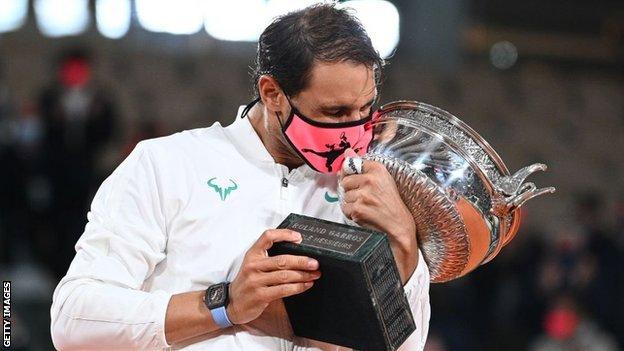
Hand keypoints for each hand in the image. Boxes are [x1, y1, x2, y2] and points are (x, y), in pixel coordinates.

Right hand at [226, 229, 320, 324]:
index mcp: (252, 254)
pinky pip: (283, 290)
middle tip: (315, 263)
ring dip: (303, 275)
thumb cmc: (247, 282)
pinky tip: (306, 285)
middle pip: (282, 260)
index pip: (267, 237)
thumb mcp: (253, 265)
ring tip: (315, 275)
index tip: (299, 237)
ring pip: (285, 276)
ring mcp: (255, 281)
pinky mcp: (260, 295)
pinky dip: (298, 287)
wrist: (232, 303)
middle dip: (302, 261)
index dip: (284, 234)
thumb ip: (269, 258)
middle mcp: (253, 266)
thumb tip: (298, 254)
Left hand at [339, 155, 417, 282]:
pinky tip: (364, 214)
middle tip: (366, 198)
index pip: (352, 164)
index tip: (362, 183)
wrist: (399, 225)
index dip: (353, 176)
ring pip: (344, 196)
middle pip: (345, 181)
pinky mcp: (359, 208)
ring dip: (352, 204)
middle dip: (352, 191)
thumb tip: (347, 151)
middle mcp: (371, 179)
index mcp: (378, 168)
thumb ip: (362, 165)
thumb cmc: (390, 202)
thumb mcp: (381, 179)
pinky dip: (352, 214)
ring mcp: (364, 194)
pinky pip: (345, 208)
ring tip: (367, 207)